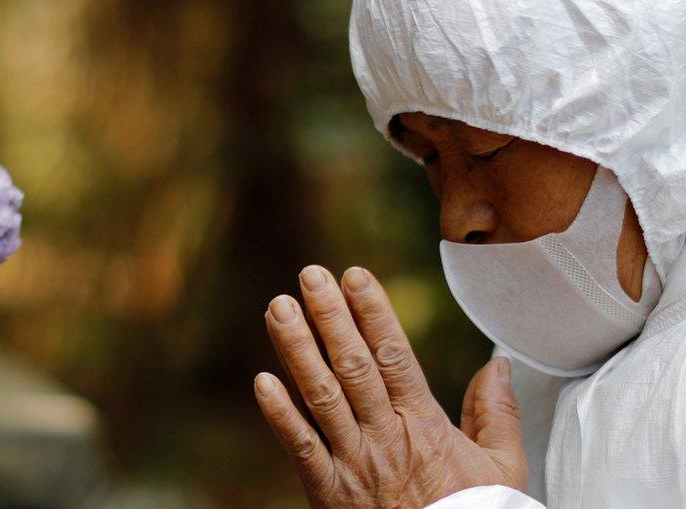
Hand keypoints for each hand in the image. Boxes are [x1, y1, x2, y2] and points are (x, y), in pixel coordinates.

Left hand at [255, 265, 526, 507]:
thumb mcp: (502, 468)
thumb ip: (496, 413)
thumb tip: (498, 364)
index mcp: (425, 425)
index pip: (395, 356)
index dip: (373, 313)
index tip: (354, 275)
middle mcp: (386, 436)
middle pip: (354, 366)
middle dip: (330, 317)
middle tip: (309, 275)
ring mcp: (355, 463)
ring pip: (322, 397)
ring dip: (297, 350)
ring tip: (278, 308)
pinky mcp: (329, 492)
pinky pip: (302, 449)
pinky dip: (280, 416)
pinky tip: (261, 382)